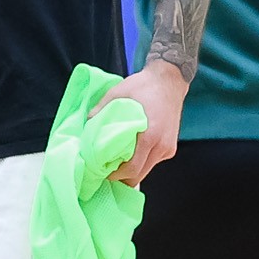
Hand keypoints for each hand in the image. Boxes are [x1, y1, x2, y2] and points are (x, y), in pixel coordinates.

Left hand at [94, 61, 186, 185]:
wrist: (170, 79)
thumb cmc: (145, 86)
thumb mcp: (118, 93)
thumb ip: (101, 109)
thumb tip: (87, 124)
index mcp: (150, 136)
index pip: (132, 169)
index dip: (116, 176)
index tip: (102, 173)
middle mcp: (161, 146)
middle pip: (139, 176)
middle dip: (122, 178)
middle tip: (105, 172)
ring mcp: (168, 148)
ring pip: (146, 170)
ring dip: (131, 171)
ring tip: (115, 163)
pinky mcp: (170, 147)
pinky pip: (153, 162)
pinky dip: (141, 163)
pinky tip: (129, 155)